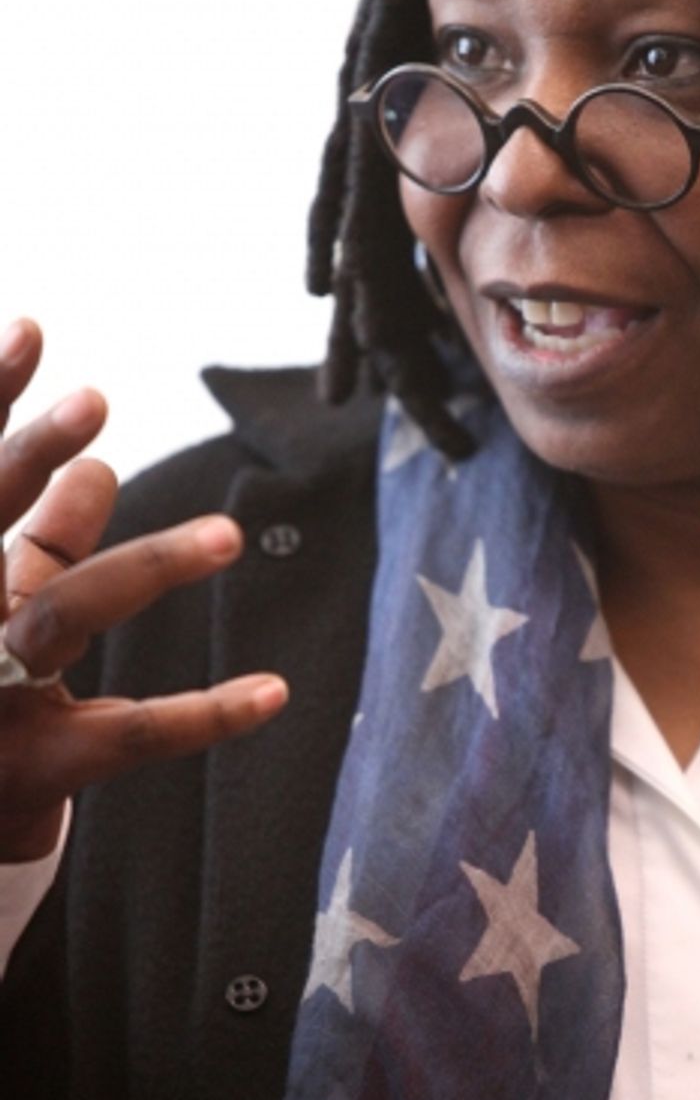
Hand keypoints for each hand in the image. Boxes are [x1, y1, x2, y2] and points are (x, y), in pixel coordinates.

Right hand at [0, 318, 287, 862]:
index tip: (29, 328)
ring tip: (229, 532)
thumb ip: (45, 539)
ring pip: (68, 617)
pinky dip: (204, 713)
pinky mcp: (35, 770)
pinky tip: (273, 692)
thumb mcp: (1, 606)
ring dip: (147, 565)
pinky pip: (130, 734)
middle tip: (96, 396)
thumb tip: (99, 464)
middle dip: (30, 456)